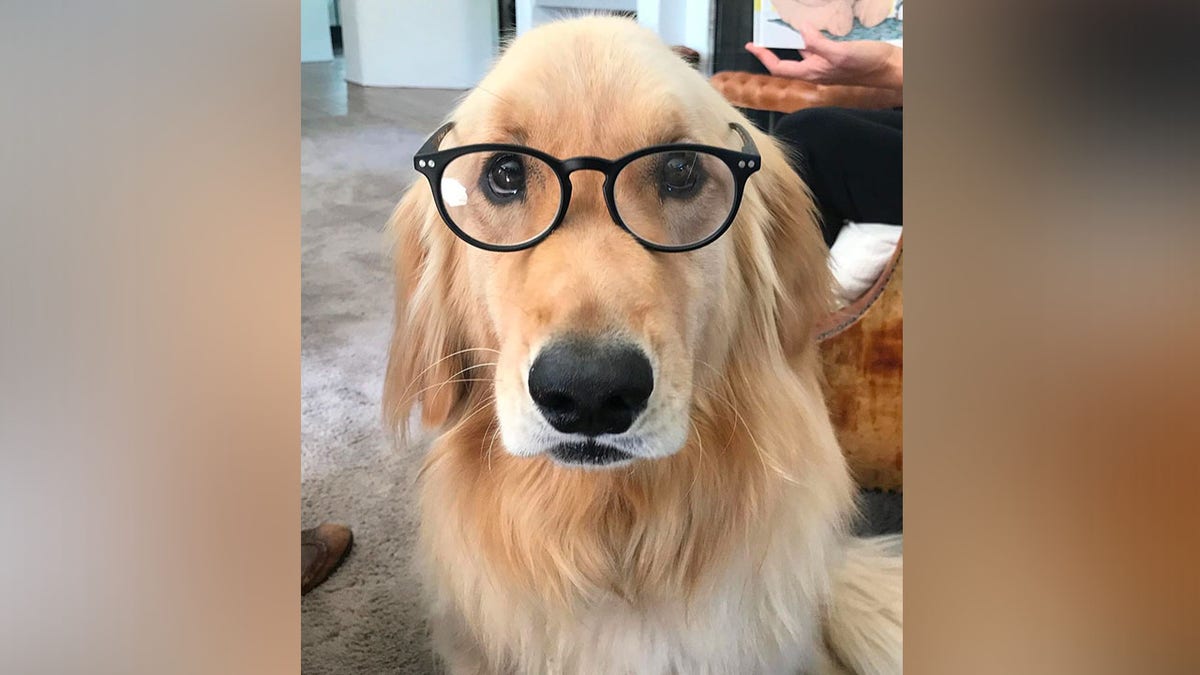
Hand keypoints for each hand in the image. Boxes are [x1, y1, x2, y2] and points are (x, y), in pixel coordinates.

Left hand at [744, 24, 901, 90]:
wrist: (890, 68)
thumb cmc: (868, 64)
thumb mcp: (841, 53)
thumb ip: (819, 44)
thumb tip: (802, 31)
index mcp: (814, 72)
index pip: (780, 67)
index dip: (764, 57)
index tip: (752, 46)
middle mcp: (816, 71)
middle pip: (786, 63)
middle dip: (772, 51)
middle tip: (762, 38)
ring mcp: (825, 66)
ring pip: (800, 55)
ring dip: (790, 44)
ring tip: (782, 31)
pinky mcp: (834, 60)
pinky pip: (814, 50)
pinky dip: (807, 39)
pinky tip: (810, 30)